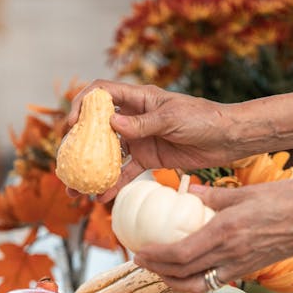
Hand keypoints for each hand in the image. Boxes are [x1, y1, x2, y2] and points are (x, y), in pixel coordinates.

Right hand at [67, 80, 235, 200]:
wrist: (227, 139)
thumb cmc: (203, 119)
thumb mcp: (172, 119)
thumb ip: (142, 123)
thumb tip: (112, 124)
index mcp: (139, 98)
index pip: (102, 94)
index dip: (83, 105)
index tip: (71, 124)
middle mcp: (134, 117)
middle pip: (98, 127)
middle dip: (79, 144)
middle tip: (65, 163)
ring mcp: (140, 139)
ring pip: (109, 154)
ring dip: (92, 170)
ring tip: (75, 188)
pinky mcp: (149, 158)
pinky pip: (127, 173)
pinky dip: (114, 185)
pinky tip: (101, 198)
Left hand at [132, 179, 292, 292]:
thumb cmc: (289, 201)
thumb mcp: (248, 191)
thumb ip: (215, 195)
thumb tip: (189, 192)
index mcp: (226, 232)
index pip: (181, 253)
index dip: (156, 257)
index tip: (139, 252)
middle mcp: (229, 254)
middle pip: (184, 273)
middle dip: (157, 270)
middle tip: (139, 261)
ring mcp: (239, 266)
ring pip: (197, 284)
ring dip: (173, 280)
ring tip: (158, 270)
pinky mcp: (248, 270)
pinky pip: (214, 282)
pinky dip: (195, 281)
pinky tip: (187, 271)